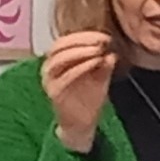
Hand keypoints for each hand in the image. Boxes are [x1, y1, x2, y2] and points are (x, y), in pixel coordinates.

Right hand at [40, 27, 118, 153]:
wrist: (82, 124)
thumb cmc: (89, 98)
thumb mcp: (100, 77)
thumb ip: (104, 64)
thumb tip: (111, 52)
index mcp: (57, 60)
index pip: (66, 40)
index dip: (85, 36)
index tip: (105, 37)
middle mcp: (48, 68)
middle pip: (60, 46)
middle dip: (82, 40)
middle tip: (103, 41)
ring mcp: (49, 80)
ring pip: (59, 58)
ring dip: (80, 51)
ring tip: (98, 51)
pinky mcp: (54, 92)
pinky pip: (65, 75)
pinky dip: (81, 66)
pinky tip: (95, 62)